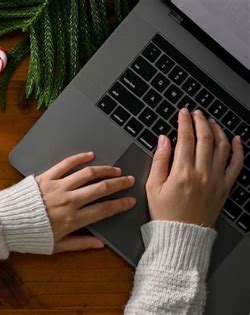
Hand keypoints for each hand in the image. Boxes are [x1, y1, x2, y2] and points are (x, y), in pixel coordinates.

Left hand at [35, 152, 135, 252]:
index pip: (104, 209)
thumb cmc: (30, 235)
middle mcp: (69, 200)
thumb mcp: (57, 246)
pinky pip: (66, 164)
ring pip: (87, 174)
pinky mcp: (46, 177)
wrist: (5, 222)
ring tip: (114, 169)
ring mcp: (58, 186)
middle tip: (128, 180)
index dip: (120, 204)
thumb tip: (100, 245)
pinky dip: (79, 158)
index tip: (130, 200)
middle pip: (100, 188)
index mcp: (73, 219)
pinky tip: (89, 155)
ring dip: (104, 170)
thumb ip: (80, 244)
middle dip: (118, 184)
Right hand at [146, 108, 243, 226]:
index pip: (186, 138)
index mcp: (182, 173)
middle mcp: (202, 173)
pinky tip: (236, 139)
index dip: (184, 122)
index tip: (182, 113)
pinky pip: (237, 164)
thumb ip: (159, 160)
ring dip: (217, 130)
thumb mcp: (153, 187)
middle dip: (200, 121)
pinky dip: (238, 149)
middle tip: (196, 113)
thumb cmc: (166, 213)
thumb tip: (164, 140)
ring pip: (222, 146)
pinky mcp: (225, 187)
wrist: (183, 235)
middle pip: (205, 138)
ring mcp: (216, 180)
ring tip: (210, 121)